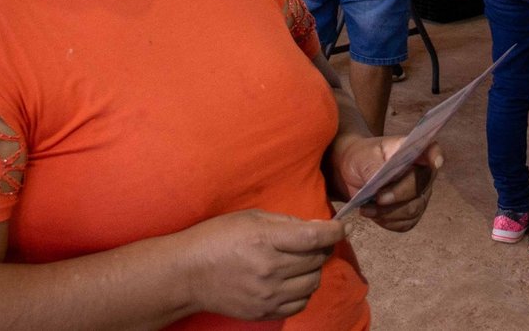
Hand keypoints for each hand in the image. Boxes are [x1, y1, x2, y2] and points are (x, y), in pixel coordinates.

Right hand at [183, 210, 345, 321]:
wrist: (188, 275)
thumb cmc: (216, 238)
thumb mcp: (249, 217)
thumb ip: (284, 222)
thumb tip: (315, 227)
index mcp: (264, 240)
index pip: (313, 238)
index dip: (333, 231)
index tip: (340, 227)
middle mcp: (269, 270)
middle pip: (316, 260)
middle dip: (322, 248)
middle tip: (315, 242)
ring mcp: (268, 295)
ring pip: (312, 283)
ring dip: (313, 269)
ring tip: (302, 261)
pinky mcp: (265, 312)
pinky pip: (301, 303)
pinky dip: (304, 290)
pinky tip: (293, 281)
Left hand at [328, 134, 440, 232]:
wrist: (352, 172)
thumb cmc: (362, 158)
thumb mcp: (364, 157)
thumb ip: (375, 168)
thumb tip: (382, 184)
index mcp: (413, 151)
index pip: (431, 150)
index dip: (436, 156)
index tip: (435, 161)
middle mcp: (421, 173)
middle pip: (420, 187)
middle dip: (398, 195)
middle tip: (377, 197)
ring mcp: (418, 195)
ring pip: (412, 209)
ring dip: (388, 212)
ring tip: (366, 208)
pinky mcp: (410, 213)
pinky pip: (405, 223)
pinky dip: (387, 221)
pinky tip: (372, 214)